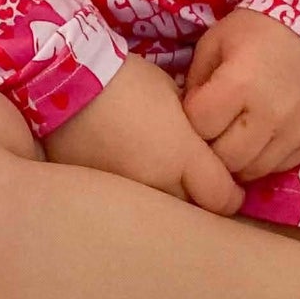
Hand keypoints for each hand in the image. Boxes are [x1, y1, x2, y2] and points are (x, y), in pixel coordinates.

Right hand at [41, 54, 245, 214]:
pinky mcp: (99, 199)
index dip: (232, 193)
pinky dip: (137, 202)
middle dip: (201, 199)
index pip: (223, 198)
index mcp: (181, 155)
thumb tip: (204, 147)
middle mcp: (158, 184)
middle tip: (197, 181)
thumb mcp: (174, 97)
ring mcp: (127, 196)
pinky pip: (130, 210)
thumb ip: (194, 130)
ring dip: (169, 203)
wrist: (67, 85)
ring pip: (162, 216)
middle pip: (195, 212)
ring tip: (163, 180)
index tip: (230, 183)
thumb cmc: (129, 81)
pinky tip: (132, 182)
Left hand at [181, 6, 299, 180]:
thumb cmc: (256, 32)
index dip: (193, 121)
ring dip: (238, 158)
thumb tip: (187, 120)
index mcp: (239, 84)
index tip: (199, 109)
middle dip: (214, 146)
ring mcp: (295, 131)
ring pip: (252, 170)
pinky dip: (265, 157)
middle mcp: (269, 114)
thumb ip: (194, 82)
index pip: (200, 128)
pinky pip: (279, 167)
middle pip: (225, 159)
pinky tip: (262, 136)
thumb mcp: (214, 42)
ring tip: (237, 135)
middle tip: (216, 129)